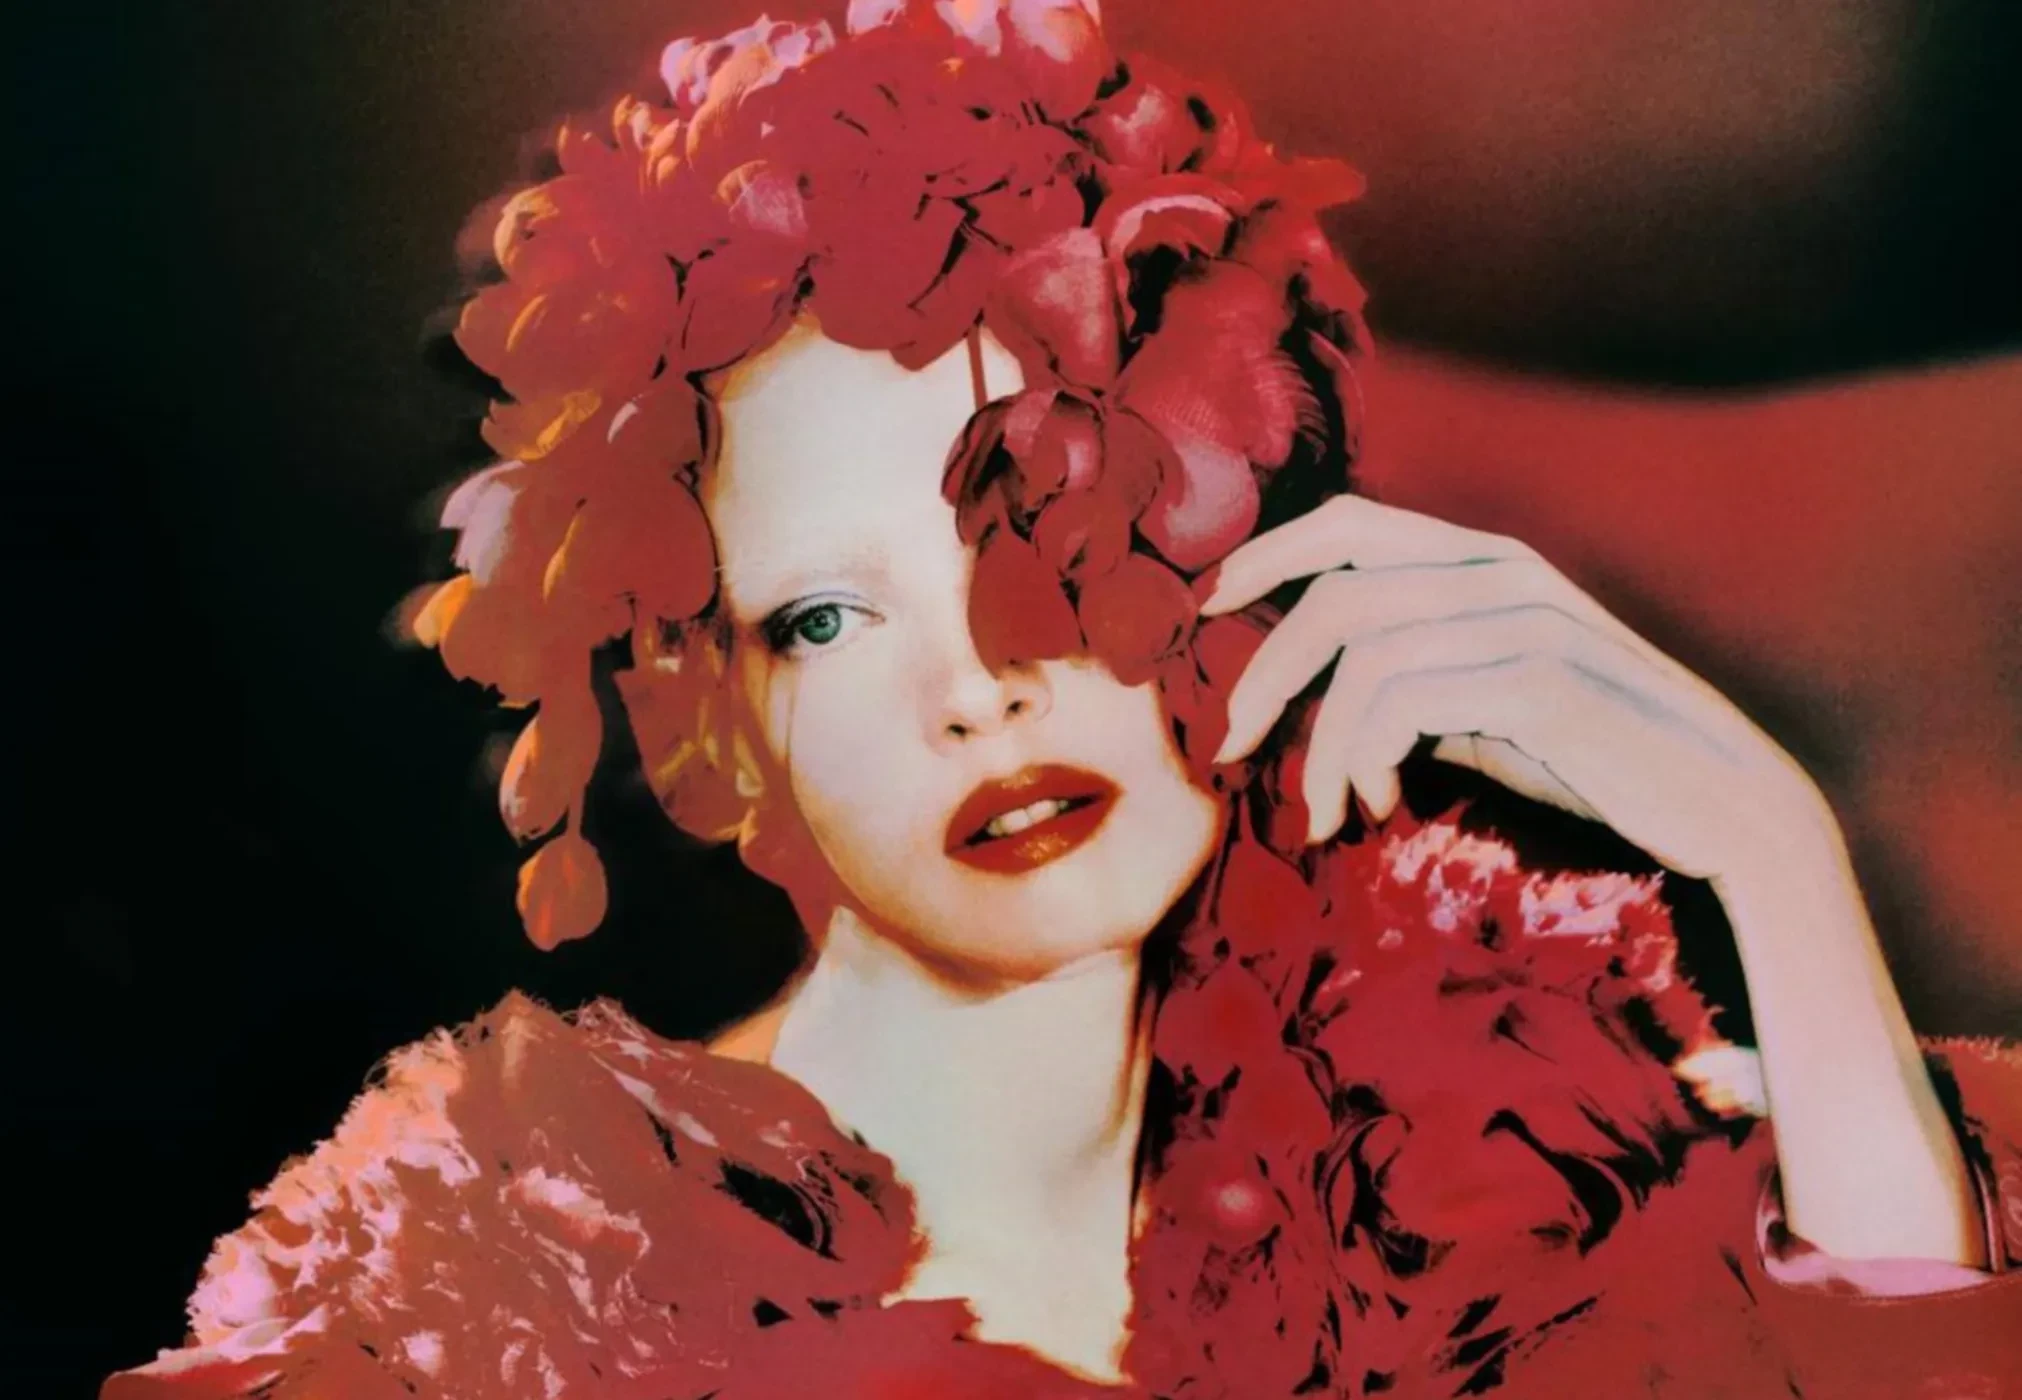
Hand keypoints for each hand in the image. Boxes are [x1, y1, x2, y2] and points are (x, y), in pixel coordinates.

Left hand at [1201, 495, 1832, 879]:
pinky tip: (1380, 802)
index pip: (1348, 522)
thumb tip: (1330, 696)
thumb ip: (1422, 676)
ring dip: (1317, 742)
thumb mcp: (1493, 704)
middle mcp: (1503, 573)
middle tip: (1230, 744)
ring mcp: (1526, 620)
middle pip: (1335, 590)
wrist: (1725, 809)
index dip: (1265, 556)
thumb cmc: (1602, 760)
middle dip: (1264, 669)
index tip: (1209, 610)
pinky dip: (1363, 755)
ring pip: (1360, 652)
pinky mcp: (1542, 681)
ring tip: (1323, 808)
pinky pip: (1401, 698)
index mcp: (1487, 561)